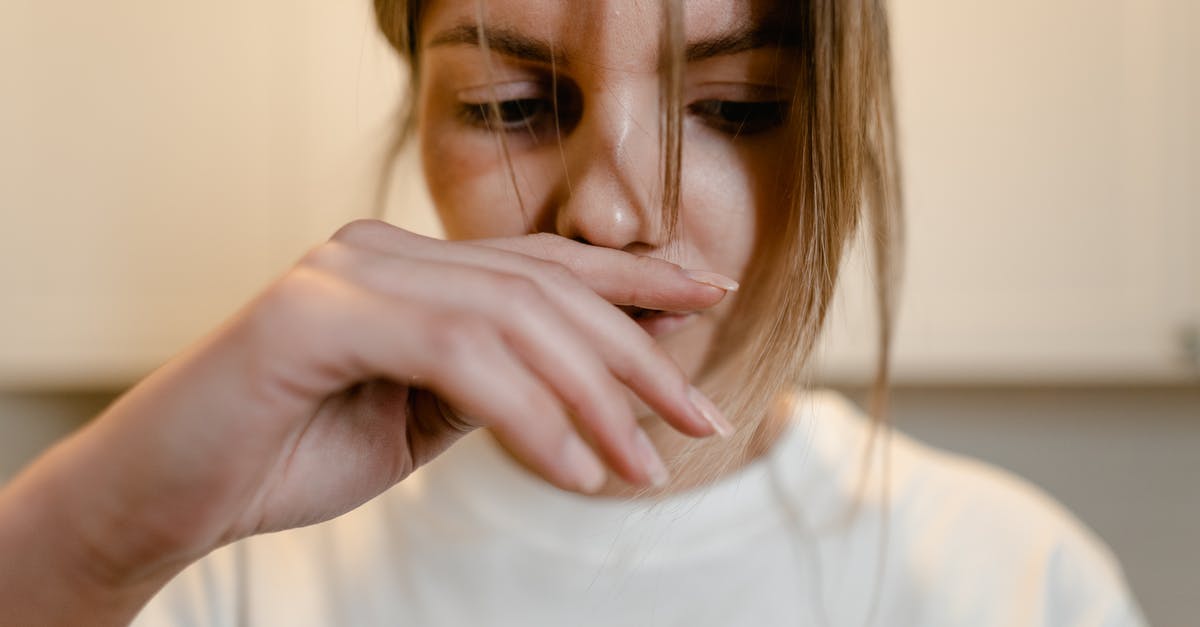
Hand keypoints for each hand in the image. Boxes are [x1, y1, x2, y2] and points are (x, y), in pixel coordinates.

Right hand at [0, 219, 736, 616]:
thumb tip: (602, 378)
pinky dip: (530, 416)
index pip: (542, 263)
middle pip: (545, 288)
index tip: (709, 298)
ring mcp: (345, 272)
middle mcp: (380, 249)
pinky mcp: (315, 314)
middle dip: (637, 353)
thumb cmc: (290, 456)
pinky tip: (571, 469)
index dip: (633, 278)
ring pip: (514, 317)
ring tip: (641, 468)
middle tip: (702, 417)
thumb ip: (498, 383)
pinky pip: (458, 355)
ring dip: (594, 399)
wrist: (165, 497)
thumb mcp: (421, 418)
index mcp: (409, 266)